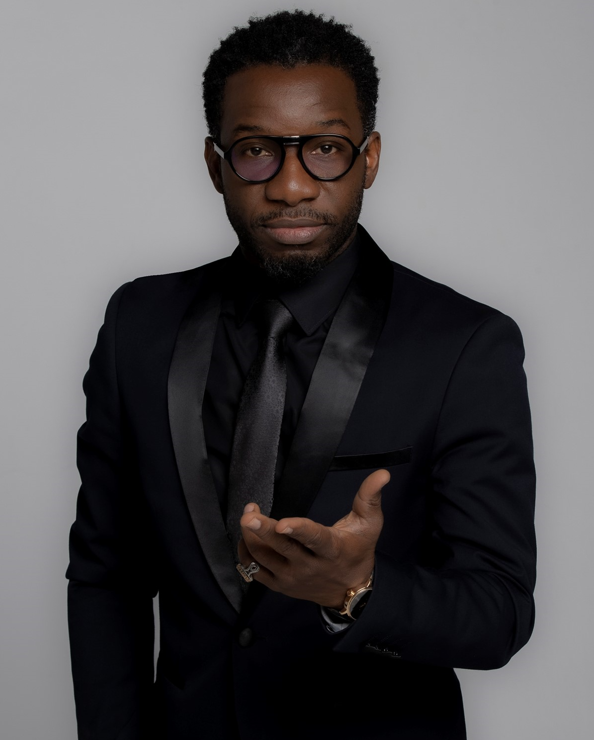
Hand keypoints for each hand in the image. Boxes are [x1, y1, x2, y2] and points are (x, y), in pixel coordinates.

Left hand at [237, 468, 389, 607]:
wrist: (350, 590)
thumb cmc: (358, 551)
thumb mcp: (370, 523)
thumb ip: (370, 496)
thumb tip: (382, 473)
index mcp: (332, 549)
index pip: (313, 539)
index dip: (298, 530)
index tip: (282, 523)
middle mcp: (310, 566)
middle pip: (282, 548)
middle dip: (263, 530)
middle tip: (249, 513)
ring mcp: (293, 578)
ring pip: (265, 558)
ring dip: (251, 536)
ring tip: (248, 515)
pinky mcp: (280, 586)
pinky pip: (256, 571)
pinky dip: (247, 554)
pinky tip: (246, 536)